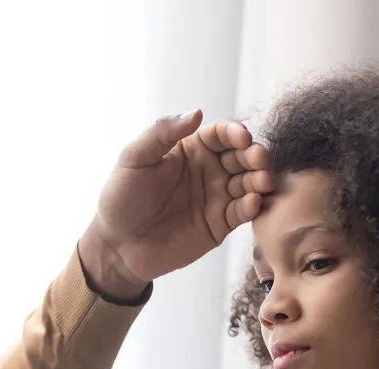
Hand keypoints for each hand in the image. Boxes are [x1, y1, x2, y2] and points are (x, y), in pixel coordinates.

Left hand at [80, 111, 274, 299]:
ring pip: (248, 184)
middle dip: (254, 155)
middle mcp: (208, 171)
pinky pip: (241, 213)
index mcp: (190, 150)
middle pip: (241, 157)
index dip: (234, 133)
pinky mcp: (219, 225)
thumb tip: (197, 112)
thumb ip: (161, 134)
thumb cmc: (121, 199)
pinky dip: (252, 207)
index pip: (221, 135)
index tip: (242, 138)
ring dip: (259, 180)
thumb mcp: (134, 159)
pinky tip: (252, 203)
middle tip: (258, 159)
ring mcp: (216, 199)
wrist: (116, 246)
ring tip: (262, 181)